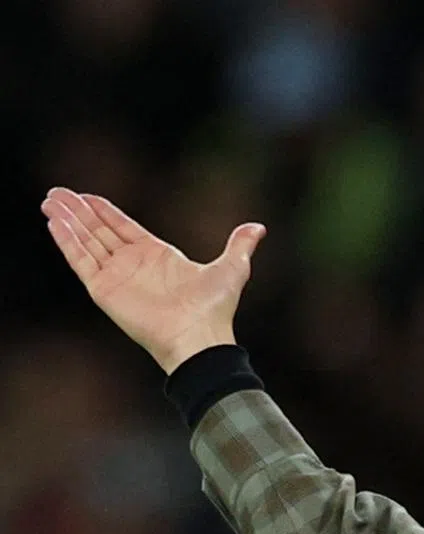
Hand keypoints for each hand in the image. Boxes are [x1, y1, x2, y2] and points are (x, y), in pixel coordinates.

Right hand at [41, 188, 265, 374]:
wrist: (198, 337)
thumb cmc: (215, 308)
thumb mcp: (232, 269)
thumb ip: (240, 246)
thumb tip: (258, 227)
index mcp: (158, 257)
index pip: (123, 227)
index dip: (104, 211)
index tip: (86, 196)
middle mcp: (134, 265)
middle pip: (99, 232)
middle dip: (78, 211)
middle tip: (57, 191)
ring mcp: (117, 278)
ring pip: (86, 243)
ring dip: (67, 222)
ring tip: (49, 201)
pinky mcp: (104, 291)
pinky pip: (80, 261)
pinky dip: (67, 241)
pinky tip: (54, 222)